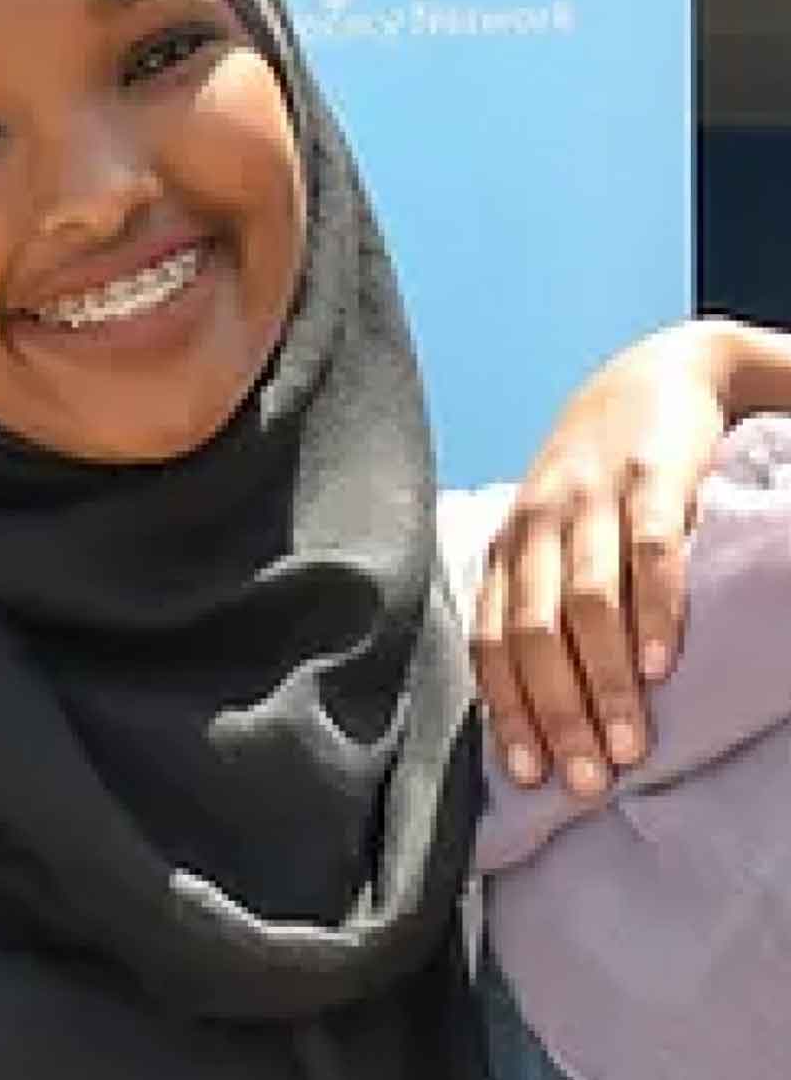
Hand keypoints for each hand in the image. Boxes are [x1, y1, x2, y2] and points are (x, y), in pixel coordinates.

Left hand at [473, 321, 729, 796]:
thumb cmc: (603, 471)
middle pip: (531, 632)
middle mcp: (538, 520)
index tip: (529, 776)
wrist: (662, 370)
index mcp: (511, 542)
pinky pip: (645, 551)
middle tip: (588, 781)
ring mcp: (592, 496)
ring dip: (603, 680)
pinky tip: (663, 664)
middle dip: (555, 712)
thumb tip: (538, 700)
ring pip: (584, 603)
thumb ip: (542, 593)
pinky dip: (652, 610)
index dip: (506, 709)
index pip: (489, 638)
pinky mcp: (650, 476)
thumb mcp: (556, 525)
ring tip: (630, 745)